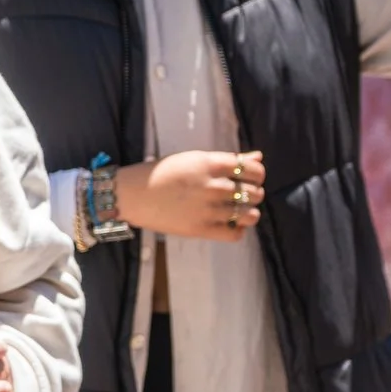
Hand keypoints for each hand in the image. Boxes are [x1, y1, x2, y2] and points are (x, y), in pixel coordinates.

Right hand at [112, 150, 264, 241]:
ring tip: (237, 211)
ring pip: (250, 214)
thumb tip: (258, 157)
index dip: (257, 175)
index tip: (250, 178)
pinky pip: (235, 234)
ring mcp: (208, 210)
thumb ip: (228, 159)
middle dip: (253, 193)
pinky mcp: (201, 230)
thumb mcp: (194, 159)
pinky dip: (237, 229)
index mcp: (210, 164)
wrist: (132, 195)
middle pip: (255, 193)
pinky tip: (228, 223)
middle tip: (241, 195)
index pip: (254, 170)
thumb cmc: (161, 173)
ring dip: (248, 212)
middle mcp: (213, 186)